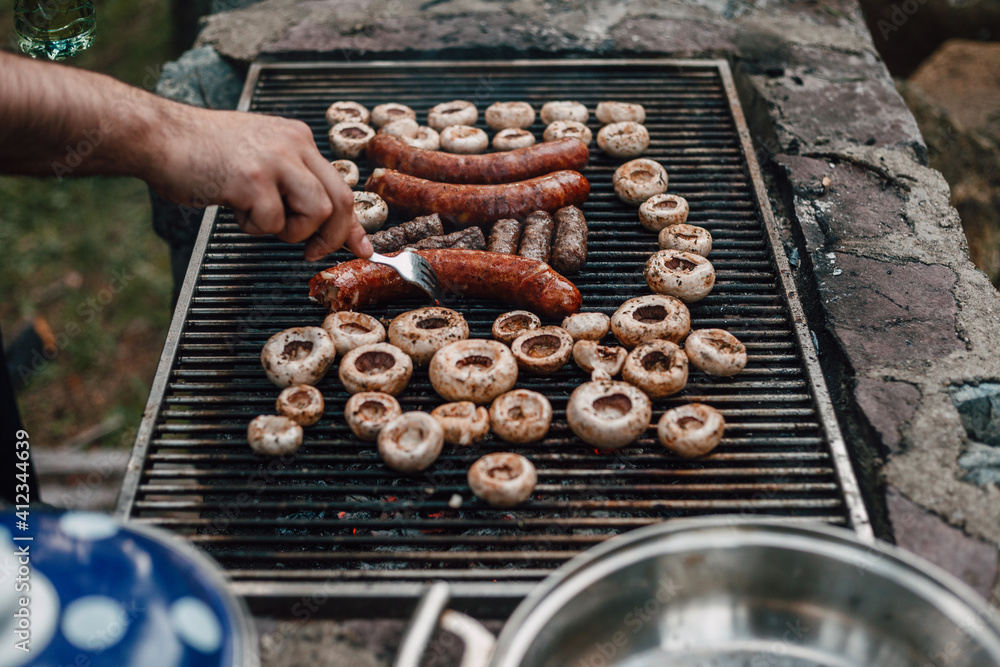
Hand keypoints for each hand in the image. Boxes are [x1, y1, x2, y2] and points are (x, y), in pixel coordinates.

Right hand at [146, 106, 371, 260]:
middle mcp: (293, 144)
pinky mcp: (251, 179)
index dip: (352, 224)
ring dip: (291, 231)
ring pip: (317, 211)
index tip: (363, 248)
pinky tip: (233, 209)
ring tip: (260, 219)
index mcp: (298, 138)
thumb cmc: (200, 153)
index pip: (340, 185)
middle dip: (332, 236)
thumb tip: (323, 222)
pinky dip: (254, 228)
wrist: (155, 136)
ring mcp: (274, 160)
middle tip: (312, 251)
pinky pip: (273, 222)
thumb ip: (291, 182)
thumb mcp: (259, 158)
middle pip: (341, 200)